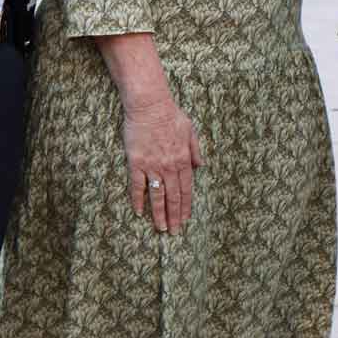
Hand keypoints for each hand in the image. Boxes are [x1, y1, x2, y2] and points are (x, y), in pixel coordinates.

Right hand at [122, 97, 203, 232]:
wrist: (149, 106)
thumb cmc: (170, 115)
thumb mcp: (190, 130)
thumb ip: (196, 150)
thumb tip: (201, 166)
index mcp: (184, 160)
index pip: (187, 189)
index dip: (186, 206)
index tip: (185, 220)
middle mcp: (169, 166)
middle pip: (173, 197)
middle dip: (174, 216)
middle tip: (173, 232)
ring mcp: (152, 166)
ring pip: (157, 195)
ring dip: (159, 214)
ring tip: (160, 228)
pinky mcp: (136, 163)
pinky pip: (137, 186)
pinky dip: (137, 200)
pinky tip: (138, 212)